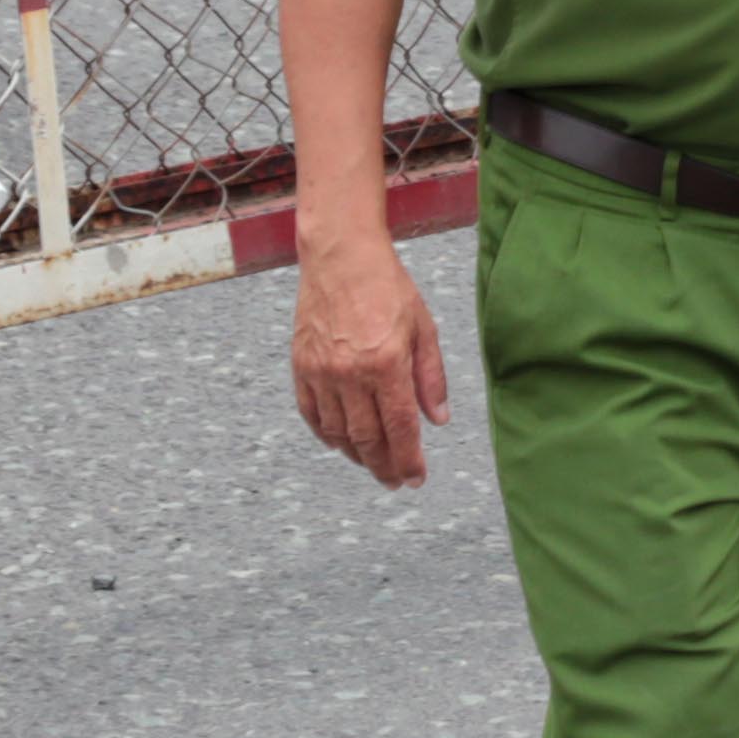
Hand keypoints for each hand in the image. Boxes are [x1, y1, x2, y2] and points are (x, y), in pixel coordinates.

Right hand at [290, 235, 451, 486]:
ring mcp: (321, 372)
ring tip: (373, 463)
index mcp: (387, 364)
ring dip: (356, 455)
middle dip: (383, 466)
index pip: (400, 428)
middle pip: (367, 439)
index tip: (416, 478)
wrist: (340, 257)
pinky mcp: (301, 366)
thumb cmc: (388, 287)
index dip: (408, 459)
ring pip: (337, 433)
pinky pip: (311, 414)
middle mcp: (350, 373)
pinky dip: (326, 435)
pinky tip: (341, 442)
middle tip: (395, 480)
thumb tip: (437, 420)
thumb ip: (431, 377)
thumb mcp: (423, 328)